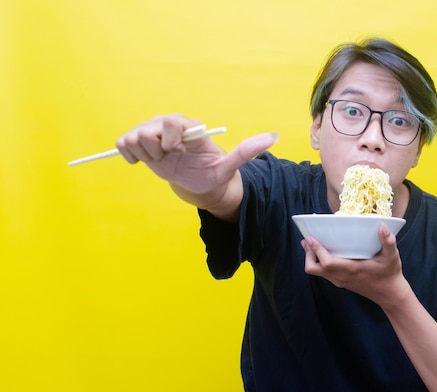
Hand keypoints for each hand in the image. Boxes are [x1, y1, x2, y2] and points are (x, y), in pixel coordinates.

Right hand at [115, 114, 276, 194]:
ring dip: (145, 155)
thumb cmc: (212, 173)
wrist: (198, 183)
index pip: (170, 122)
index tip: (177, 154)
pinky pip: (123, 144)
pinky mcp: (139, 143)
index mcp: (188, 126)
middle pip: (146, 130)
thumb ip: (245, 151)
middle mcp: (168, 124)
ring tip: (160, 161)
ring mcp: (152, 132)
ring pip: (133, 137)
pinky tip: (145, 162)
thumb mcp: (228, 167)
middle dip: (157, 151)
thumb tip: (273, 137)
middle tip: (171, 159)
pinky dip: (129, 156)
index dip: (170, 141)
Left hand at [301, 223, 408, 307]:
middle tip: (307, 239)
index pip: (327, 262)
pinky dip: (318, 262)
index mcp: (352, 269)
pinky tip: (322, 252)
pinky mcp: (340, 282)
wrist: (389, 294)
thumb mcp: (392, 257)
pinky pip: (323, 273)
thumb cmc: (390, 274)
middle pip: (314, 268)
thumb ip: (388, 242)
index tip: (310, 237)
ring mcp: (339, 280)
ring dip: (311, 258)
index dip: (316, 250)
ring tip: (311, 244)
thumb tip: (383, 226)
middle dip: (308, 254)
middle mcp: (342, 276)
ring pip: (316, 272)